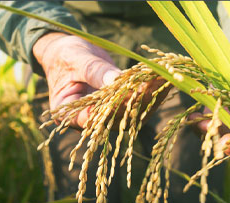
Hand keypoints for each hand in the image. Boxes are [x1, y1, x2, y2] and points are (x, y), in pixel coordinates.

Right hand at [33, 32, 168, 128]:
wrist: (67, 54)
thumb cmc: (65, 56)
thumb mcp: (76, 60)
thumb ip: (94, 72)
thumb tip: (116, 80)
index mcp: (70, 115)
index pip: (92, 118)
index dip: (113, 108)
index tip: (132, 93)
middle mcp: (90, 121)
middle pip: (116, 117)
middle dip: (138, 99)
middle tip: (156, 81)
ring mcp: (106, 116)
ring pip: (131, 113)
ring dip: (150, 96)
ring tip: (165, 77)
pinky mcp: (119, 107)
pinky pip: (136, 103)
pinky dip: (150, 91)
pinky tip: (162, 77)